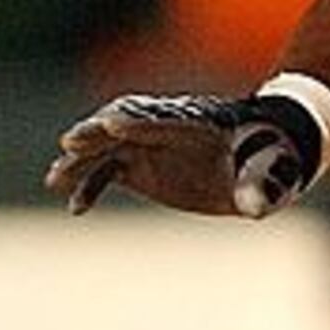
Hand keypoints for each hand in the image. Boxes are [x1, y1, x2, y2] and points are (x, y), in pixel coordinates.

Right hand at [49, 91, 326, 218]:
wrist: (263, 155)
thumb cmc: (273, 157)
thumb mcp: (274, 172)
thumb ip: (260, 187)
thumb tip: (254, 210)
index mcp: (202, 123)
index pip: (168, 119)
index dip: (143, 123)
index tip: (116, 126)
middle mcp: (167, 128)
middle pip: (125, 124)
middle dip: (99, 132)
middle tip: (72, 143)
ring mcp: (149, 144)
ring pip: (106, 148)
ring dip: (81, 161)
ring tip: (55, 180)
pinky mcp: (139, 163)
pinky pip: (106, 171)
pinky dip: (89, 186)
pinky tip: (76, 208)